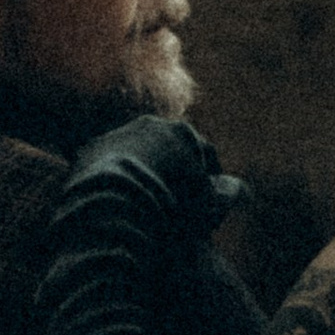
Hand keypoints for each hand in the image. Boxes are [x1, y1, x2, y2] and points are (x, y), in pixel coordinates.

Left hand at [61, 114, 236, 240]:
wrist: (114, 203)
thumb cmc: (170, 208)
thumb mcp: (209, 207)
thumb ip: (230, 196)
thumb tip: (244, 192)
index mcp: (183, 133)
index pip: (204, 155)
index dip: (208, 184)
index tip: (205, 209)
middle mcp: (150, 125)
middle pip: (169, 152)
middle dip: (174, 176)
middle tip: (174, 209)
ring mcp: (118, 134)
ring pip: (136, 157)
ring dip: (143, 177)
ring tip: (143, 208)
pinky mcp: (89, 149)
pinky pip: (108, 167)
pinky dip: (115, 182)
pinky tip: (117, 204)